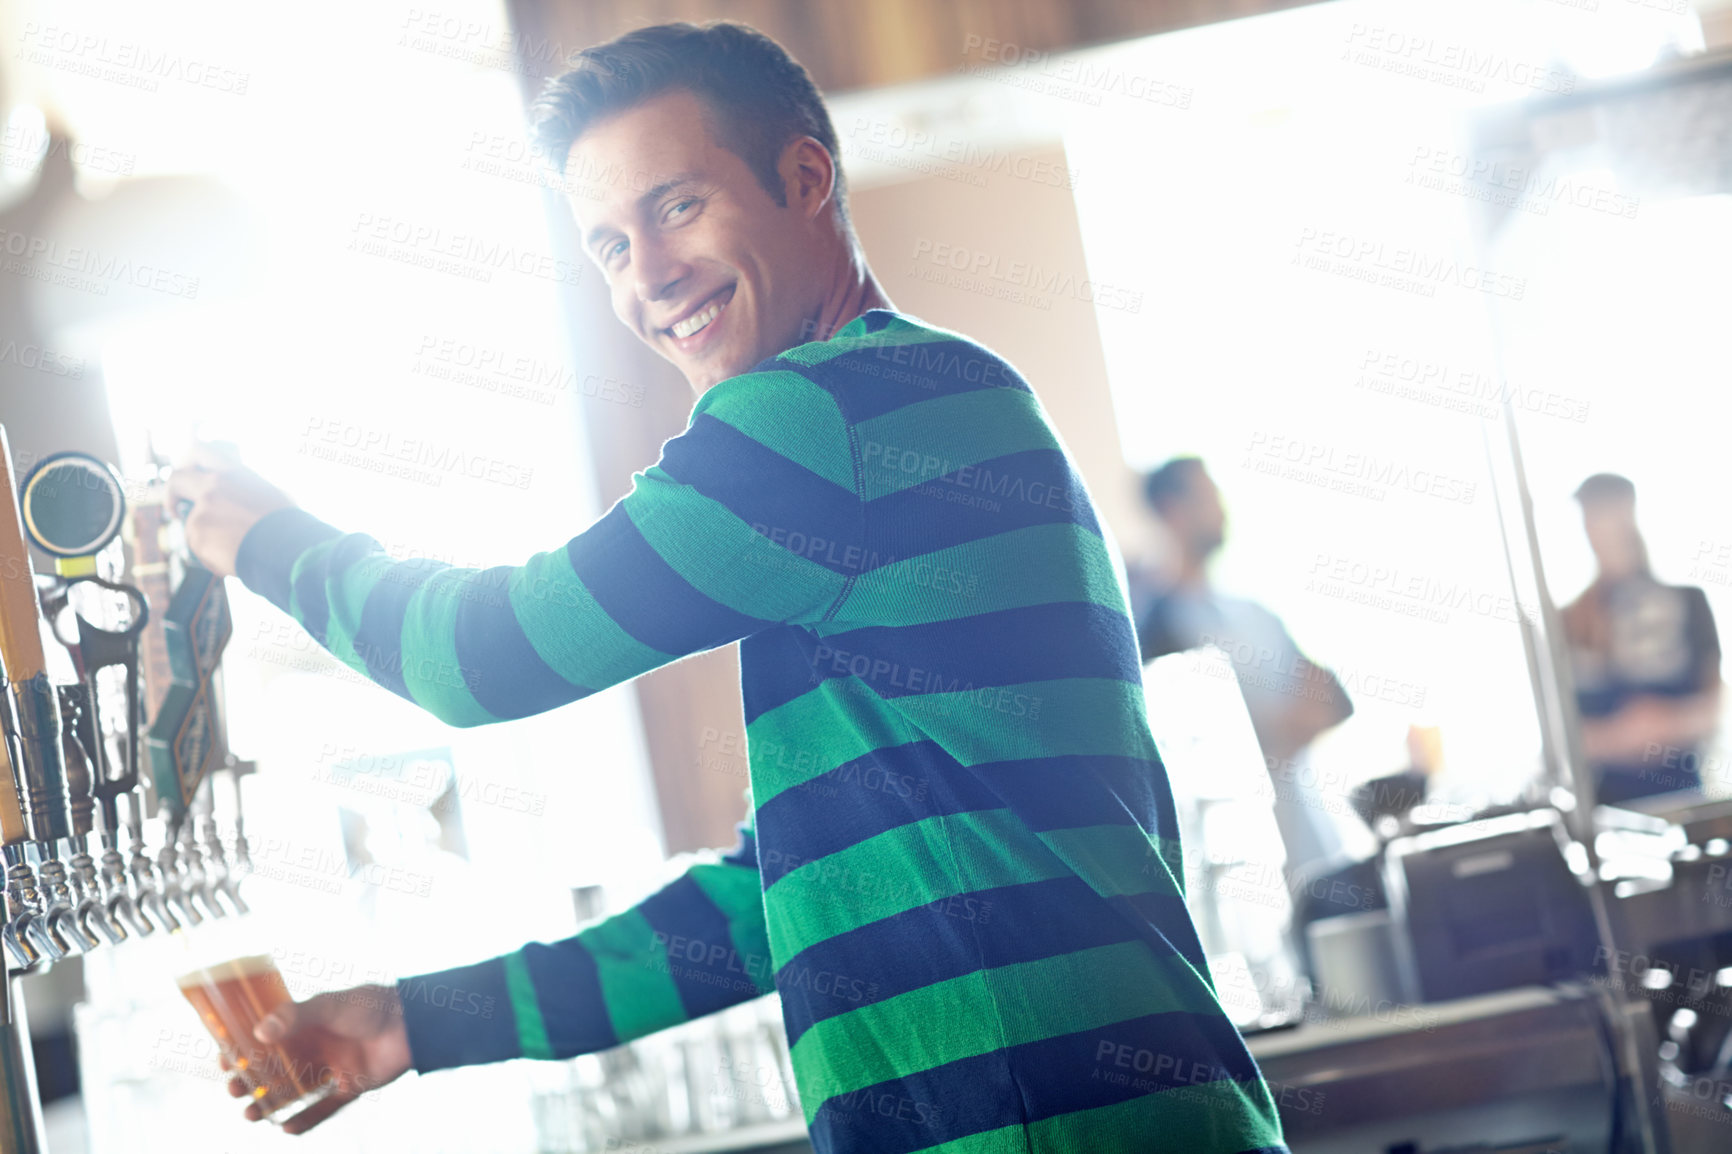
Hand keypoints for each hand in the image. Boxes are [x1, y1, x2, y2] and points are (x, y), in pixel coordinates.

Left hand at [164, 442, 296, 578]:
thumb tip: (235, 501)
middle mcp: (214, 487)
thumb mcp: (270, 495)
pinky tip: (233, 557)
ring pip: (192, 524)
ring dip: (207, 537)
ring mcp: (202, 511)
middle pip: (177, 480)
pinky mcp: (196, 535)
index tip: (186, 478)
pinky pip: (197, 546)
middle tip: (175, 511)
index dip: (186, 463)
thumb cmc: (288, 526)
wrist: (288, 550)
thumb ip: (243, 491)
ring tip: (236, 548)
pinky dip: (211, 554)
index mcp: (235, 473)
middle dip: (171, 495)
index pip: (198, 451)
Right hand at [224, 984, 413, 1133]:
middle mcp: (319, 1045)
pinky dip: (306, 1119)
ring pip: (296, 1090)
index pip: (268, 1038)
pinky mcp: (353, 1084)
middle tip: (234, 1092)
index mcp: (309, 1022)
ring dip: (272, 1104)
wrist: (413, 1022)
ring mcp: (335, 1066)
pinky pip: (325, 1107)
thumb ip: (296, 1015)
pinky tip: (286, 1129)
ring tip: (251, 1116)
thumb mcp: (330, 1005)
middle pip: (277, 1068)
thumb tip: (260, 1032)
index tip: (224, 1061)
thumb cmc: (371, 1005)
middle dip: (253, 1081)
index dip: (245, 1050)